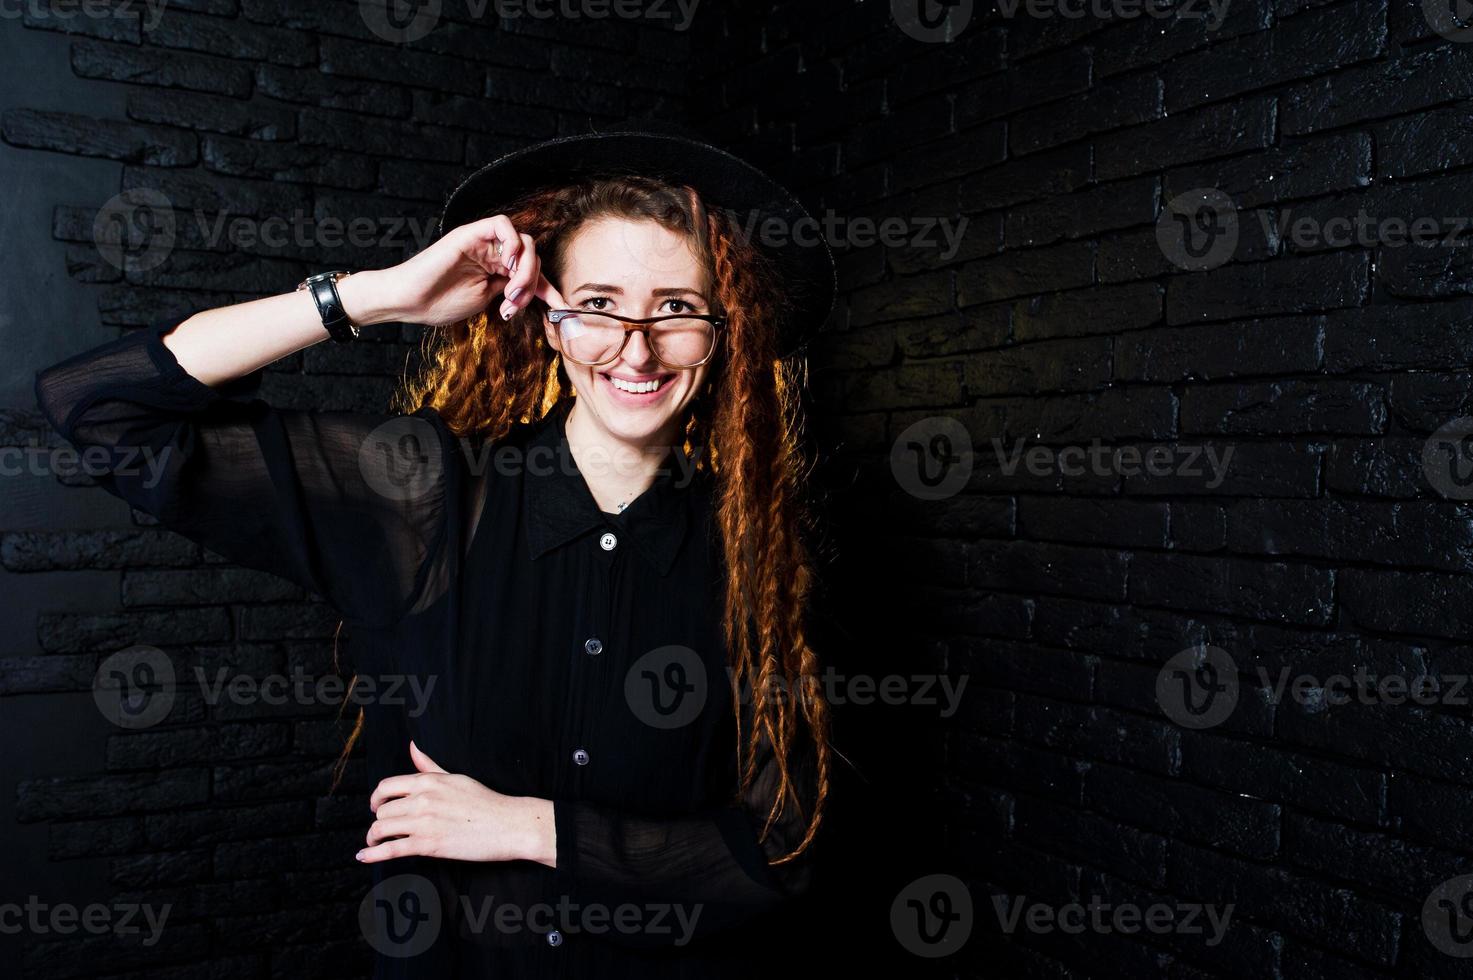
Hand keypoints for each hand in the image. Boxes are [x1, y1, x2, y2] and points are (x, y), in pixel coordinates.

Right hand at [343, 214, 567, 326]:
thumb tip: (539, 292)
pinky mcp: (470, 233)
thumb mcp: (487, 300)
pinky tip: (506, 265)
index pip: (533, 273)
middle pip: (532, 257)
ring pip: (523, 242)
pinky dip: (512, 243)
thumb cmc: (440, 303)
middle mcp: (493, 253)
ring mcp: (482, 242)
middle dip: (532, 284)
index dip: (549, 290)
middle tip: (513, 304)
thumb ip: (511, 292)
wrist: (410, 302)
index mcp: (498, 270)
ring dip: (524, 269)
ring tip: (510, 291)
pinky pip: (502, 225)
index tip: (562, 309)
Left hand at [357, 740, 556, 866]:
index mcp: (428, 781)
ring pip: (381, 828)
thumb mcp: (455, 777)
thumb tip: (412, 747)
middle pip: (382, 810)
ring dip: (372, 838)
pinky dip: (372, 854)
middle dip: (379, 820)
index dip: (377, 798)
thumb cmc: (485, 802)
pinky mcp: (428, 844)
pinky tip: (362, 856)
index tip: (377, 807)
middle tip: (381, 829)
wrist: (508, 824)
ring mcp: (424, 822)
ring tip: (372, 843)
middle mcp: (422, 799)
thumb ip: (429, 766)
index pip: (386, 786)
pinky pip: (391, 849)